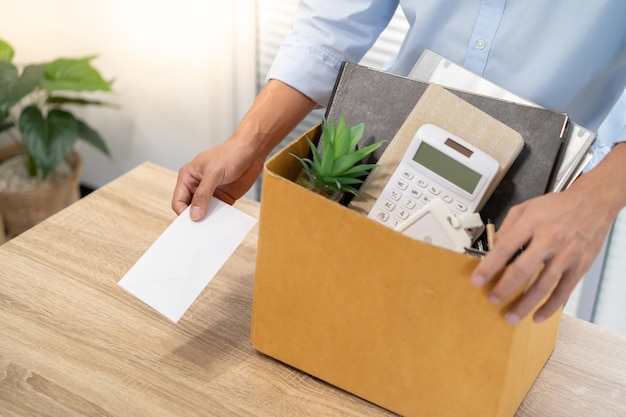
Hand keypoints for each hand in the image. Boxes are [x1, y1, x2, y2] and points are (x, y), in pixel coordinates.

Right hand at [171, 80, 316, 220]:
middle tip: (200, 233)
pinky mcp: (223, 198)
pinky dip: (219, 219)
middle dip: (194, 219)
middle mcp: (197, 186)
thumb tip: (194, 215)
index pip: (179, 200)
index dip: (183, 213)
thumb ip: (203, 194)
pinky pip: (218, 213)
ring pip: (203, 213)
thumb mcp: (214, 173)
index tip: (191, 224)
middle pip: (190, 209)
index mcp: (188, 177)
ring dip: (208, 221)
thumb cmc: (230, 154)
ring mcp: (210, 193)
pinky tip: (223, 225)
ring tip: (212, 231)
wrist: (252, 151)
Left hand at [471, 190, 612, 324]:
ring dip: (526, 304)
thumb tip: (493, 247)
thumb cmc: (558, 206)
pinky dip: (551, 306)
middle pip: (523, 269)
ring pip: (544, 285)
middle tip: (492, 299)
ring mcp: (566, 254)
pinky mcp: (580, 266)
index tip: (477, 280)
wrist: (593, 202)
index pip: (505, 248)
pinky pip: (564, 291)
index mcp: (532, 224)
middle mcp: (549, 239)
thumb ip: (507, 227)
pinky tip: (538, 316)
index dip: (489, 266)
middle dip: (505, 288)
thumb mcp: (526, 208)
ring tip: (511, 316)